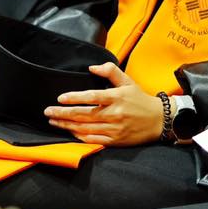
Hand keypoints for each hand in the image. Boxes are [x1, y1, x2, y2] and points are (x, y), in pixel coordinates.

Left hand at [45, 62, 164, 145]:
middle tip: (48, 111)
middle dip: (63, 113)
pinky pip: (92, 139)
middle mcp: (114, 113)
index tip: (60, 98)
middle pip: (83, 114)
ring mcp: (114, 129)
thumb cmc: (141, 100)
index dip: (74, 97)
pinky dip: (79, 136)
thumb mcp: (128, 81)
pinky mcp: (115, 140)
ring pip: (85, 128)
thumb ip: (110, 71)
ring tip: (54, 121)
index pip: (91, 97)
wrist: (159, 120)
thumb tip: (92, 68)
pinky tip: (70, 132)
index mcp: (117, 97)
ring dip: (67, 125)